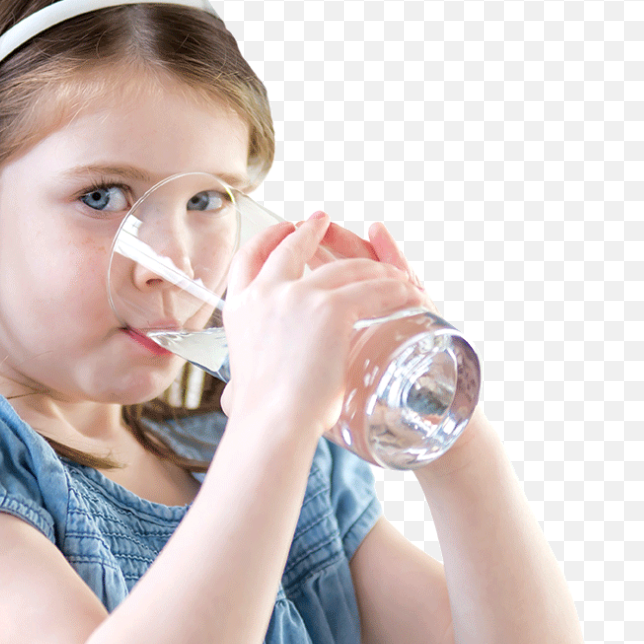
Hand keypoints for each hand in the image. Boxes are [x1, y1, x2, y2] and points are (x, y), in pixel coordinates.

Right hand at [220, 214, 429, 434]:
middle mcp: (265, 294)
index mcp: (239, 309)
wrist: (273, 420)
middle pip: (291, 248)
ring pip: (344, 270)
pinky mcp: (332, 308)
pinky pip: (372, 290)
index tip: (282, 229)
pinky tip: (408, 294)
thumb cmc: (260, 415)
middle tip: (325, 222)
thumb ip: (244, 379)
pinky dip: (395, 290)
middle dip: (310, 232)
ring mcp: (298, 297)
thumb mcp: (241, 382)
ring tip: (387, 271)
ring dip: (371, 268)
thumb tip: (234, 400)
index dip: (267, 239)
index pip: (247, 260)